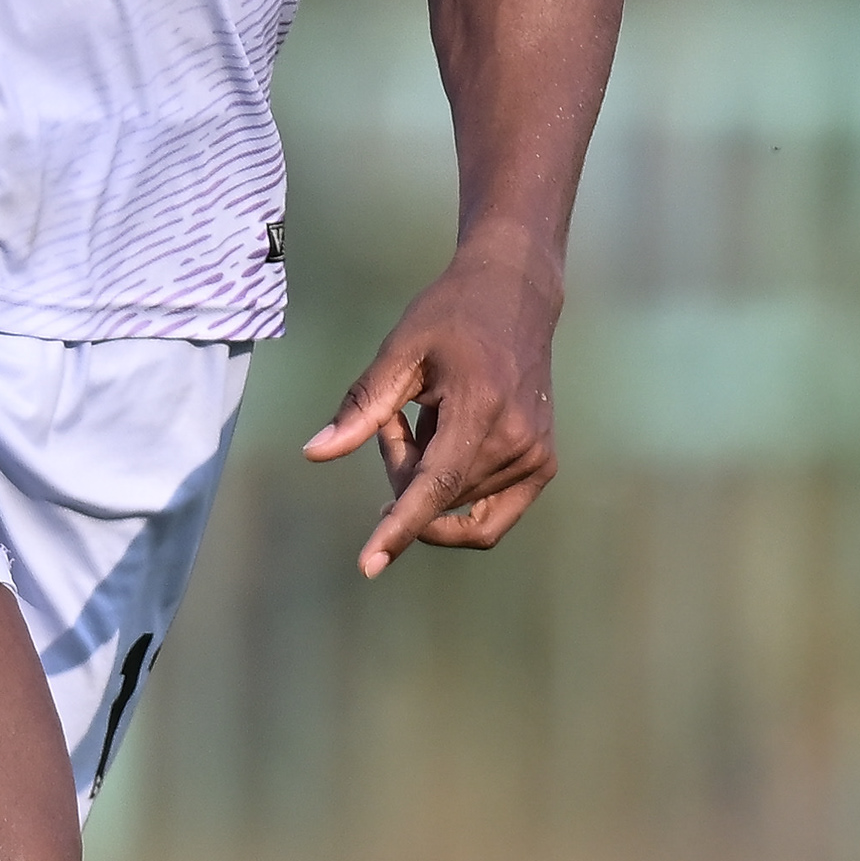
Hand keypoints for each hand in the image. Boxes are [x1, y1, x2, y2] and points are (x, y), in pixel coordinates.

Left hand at [302, 241, 562, 576]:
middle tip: (396, 421)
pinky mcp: (544, 464)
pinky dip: (456, 501)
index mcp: (479, 410)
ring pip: (460, 507)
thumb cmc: (452, 315)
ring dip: (428, 481)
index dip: (400, 529)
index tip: (368, 565)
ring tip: (426, 424)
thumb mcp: (400, 350)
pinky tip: (443, 458)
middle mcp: (516, 442)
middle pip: (438, 496)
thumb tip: (315, 454)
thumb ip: (363, 407)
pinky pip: (492, 515)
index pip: (435, 487)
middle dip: (402, 471)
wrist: (515, 295)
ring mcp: (536, 457)